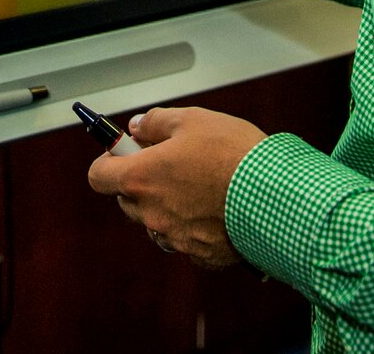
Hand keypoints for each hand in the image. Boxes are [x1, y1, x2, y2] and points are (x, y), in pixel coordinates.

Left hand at [87, 107, 264, 267]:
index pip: (98, 176)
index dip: (108, 161)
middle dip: (140, 182)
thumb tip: (137, 127)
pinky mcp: (200, 254)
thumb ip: (156, 122)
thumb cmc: (233, 154)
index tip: (123, 151)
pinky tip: (216, 207)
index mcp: (141, 178)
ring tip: (198, 185)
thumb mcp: (192, 119)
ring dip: (166, 205)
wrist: (275, 194)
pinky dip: (193, 225)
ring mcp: (175, 237)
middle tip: (168, 162)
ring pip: (155, 221)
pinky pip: (185, 239)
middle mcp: (151, 213)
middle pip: (126, 200)